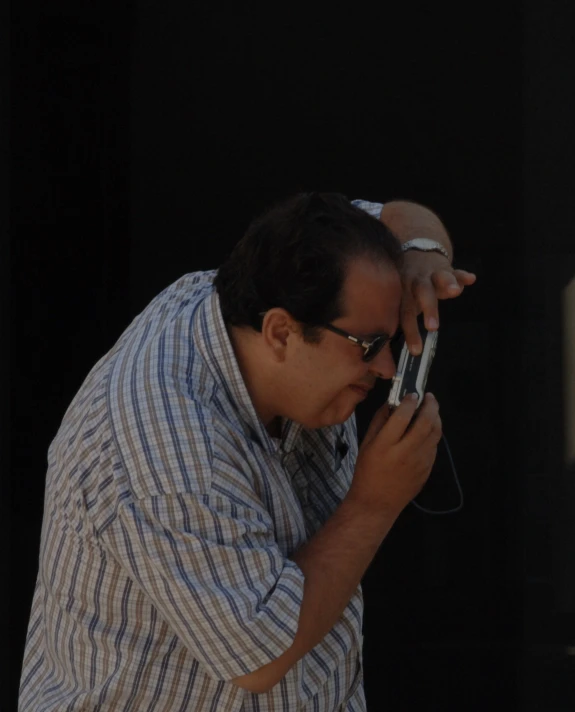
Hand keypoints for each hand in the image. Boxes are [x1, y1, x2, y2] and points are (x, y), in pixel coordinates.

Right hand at [349, 392, 441, 516]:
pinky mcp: (428, 469)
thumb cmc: (367, 472)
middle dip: (430, 405)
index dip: (409, 401)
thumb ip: (379, 421)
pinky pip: (434, 445)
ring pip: (435, 433)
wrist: (377, 503)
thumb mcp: (366, 444)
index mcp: (385, 445)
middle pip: (425, 422)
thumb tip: (392, 402)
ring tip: (431, 409)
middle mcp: (405, 452)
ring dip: (436, 417)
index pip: (402, 416)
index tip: (411, 394)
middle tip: (429, 396)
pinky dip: (433, 433)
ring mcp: (420, 461)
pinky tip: (428, 429)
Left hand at [400, 251, 476, 354]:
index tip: (416, 350)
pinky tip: (471, 279)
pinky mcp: (448, 268)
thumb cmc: (409, 285)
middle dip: (428, 309)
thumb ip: (407, 318)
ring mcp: (433, 273)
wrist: (416, 251)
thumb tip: (410, 348)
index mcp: (405, 292)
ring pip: (440, 277)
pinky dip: (462, 275)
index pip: (406, 313)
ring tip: (454, 291)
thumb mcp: (403, 298)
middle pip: (422, 294)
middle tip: (433, 327)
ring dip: (447, 283)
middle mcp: (417, 281)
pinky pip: (456, 270)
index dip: (411, 332)